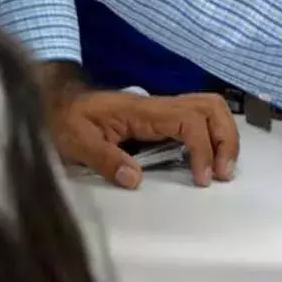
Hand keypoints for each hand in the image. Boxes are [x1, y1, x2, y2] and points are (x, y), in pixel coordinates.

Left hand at [52, 89, 239, 189]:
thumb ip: (104, 158)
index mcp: (141, 110)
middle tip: (223, 173)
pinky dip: (212, 136)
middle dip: (225, 138)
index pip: (188, 120)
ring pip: (208, 108)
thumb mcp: (76, 142)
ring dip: (223, 136)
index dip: (202, 148)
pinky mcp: (160, 118)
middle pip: (210, 106)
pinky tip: (207, 160)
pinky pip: (197, 118)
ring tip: (221, 169)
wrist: (55, 102)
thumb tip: (134, 179)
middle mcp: (157, 105)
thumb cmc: (64, 120)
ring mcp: (161, 109)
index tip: (201, 179)